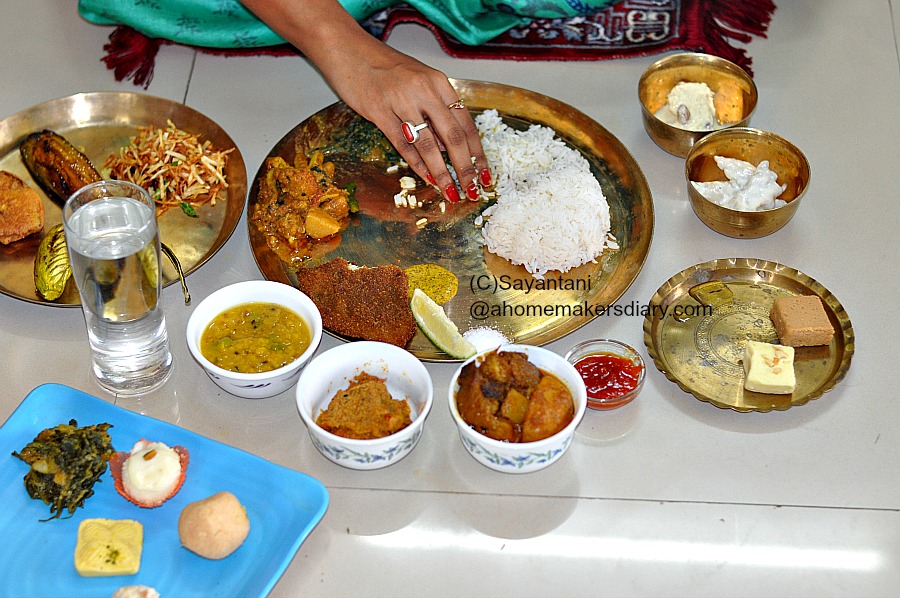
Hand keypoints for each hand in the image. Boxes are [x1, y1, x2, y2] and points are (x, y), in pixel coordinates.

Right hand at [324, 42, 489, 202]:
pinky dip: (416, 163)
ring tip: (450, 191)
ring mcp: (401, 100)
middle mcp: (423, 90)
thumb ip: (434, 111)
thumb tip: (448, 147)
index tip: (484, 174)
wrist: (347, 49)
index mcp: (438, 82)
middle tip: (472, 190)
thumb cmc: (384, 67)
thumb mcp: (418, 83)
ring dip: (442, 171)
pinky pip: (402, 143)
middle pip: (453, 136)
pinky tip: (426, 177)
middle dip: (465, 167)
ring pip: (428, 144)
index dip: (477, 152)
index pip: (466, 123)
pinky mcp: (378, 111)